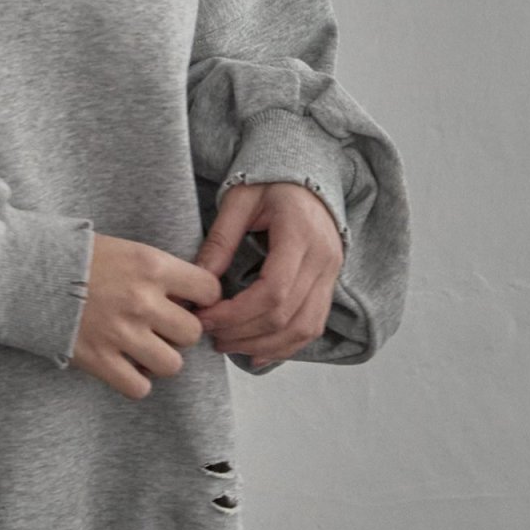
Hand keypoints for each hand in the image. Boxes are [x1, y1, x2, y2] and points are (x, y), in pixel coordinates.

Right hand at [69, 232, 222, 399]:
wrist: (21, 270)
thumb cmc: (70, 254)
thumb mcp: (122, 248)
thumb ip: (155, 272)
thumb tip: (184, 297)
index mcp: (151, 266)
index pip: (209, 290)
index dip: (202, 298)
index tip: (188, 301)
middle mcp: (142, 301)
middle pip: (192, 333)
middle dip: (178, 331)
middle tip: (158, 326)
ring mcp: (121, 334)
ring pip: (172, 365)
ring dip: (159, 359)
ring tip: (141, 348)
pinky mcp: (99, 360)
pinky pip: (139, 387)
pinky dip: (135, 381)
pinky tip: (123, 365)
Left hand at [192, 181, 342, 369]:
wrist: (308, 176)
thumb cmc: (271, 182)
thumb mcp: (239, 200)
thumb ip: (220, 239)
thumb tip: (197, 281)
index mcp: (300, 234)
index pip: (273, 291)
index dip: (236, 313)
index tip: (205, 317)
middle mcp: (323, 259)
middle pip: (286, 315)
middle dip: (243, 333)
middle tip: (209, 335)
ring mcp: (331, 274)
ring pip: (304, 328)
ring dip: (264, 345)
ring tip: (228, 345)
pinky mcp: (329, 284)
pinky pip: (313, 326)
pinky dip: (286, 346)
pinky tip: (258, 353)